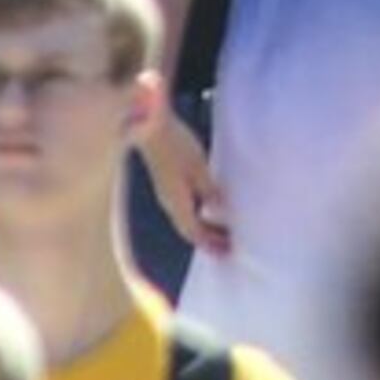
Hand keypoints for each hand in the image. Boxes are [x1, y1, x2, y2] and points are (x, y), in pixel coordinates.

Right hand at [142, 110, 232, 256]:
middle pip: (190, 230)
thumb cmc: (176, 145)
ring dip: (205, 229)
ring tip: (223, 234)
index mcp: (177, 201)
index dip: (210, 243)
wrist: (151, 128)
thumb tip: (221, 211)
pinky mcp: (168, 184)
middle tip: (228, 248)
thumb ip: (209, 190)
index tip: (227, 251)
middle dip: (209, 241)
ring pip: (187, 220)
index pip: (194, 231)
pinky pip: (185, 209)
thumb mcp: (198, 166)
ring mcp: (167, 194)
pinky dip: (199, 216)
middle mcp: (169, 203)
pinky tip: (210, 212)